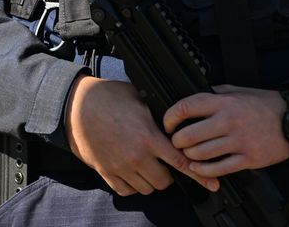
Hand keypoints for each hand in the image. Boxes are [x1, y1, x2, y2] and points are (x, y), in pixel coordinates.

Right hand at [65, 75, 218, 195]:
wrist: (75, 105)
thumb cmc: (106, 97)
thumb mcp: (139, 99)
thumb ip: (158, 115)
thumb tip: (176, 119)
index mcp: (148, 137)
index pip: (180, 161)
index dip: (199, 175)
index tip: (212, 184)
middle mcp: (136, 156)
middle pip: (165, 181)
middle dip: (168, 174)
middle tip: (162, 162)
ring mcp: (120, 166)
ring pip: (147, 188)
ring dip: (150, 180)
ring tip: (146, 166)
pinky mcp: (105, 171)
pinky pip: (126, 190)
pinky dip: (132, 185)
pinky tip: (131, 172)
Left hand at [164, 85, 288, 178]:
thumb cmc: (265, 105)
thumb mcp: (236, 91)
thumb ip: (213, 94)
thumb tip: (189, 97)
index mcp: (223, 103)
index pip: (185, 108)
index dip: (170, 117)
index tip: (167, 124)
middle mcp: (229, 121)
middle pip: (188, 135)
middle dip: (177, 141)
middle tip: (177, 141)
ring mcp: (239, 141)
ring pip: (201, 154)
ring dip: (189, 156)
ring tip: (188, 153)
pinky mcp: (248, 158)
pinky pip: (219, 168)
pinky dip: (203, 170)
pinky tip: (198, 167)